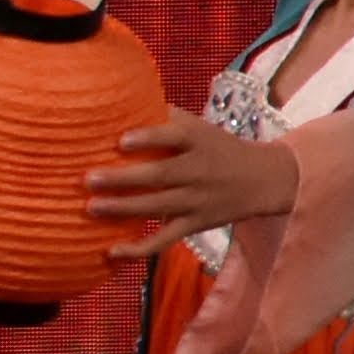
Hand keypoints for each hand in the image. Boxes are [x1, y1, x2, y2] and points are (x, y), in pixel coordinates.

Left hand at [85, 112, 295, 260]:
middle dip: (124, 179)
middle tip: (89, 179)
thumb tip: (122, 101)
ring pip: (159, 206)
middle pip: (161, 175)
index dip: (149, 138)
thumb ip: (167, 116)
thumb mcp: (200, 127)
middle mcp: (199, 172)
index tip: (121, 140)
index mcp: (200, 142)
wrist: (264, 180)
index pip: (176, 137)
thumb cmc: (220, 148)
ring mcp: (198, 201)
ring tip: (92, 207)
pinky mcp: (195, 225)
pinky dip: (140, 248)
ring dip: (124, 209)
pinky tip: (113, 251)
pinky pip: (166, 239)